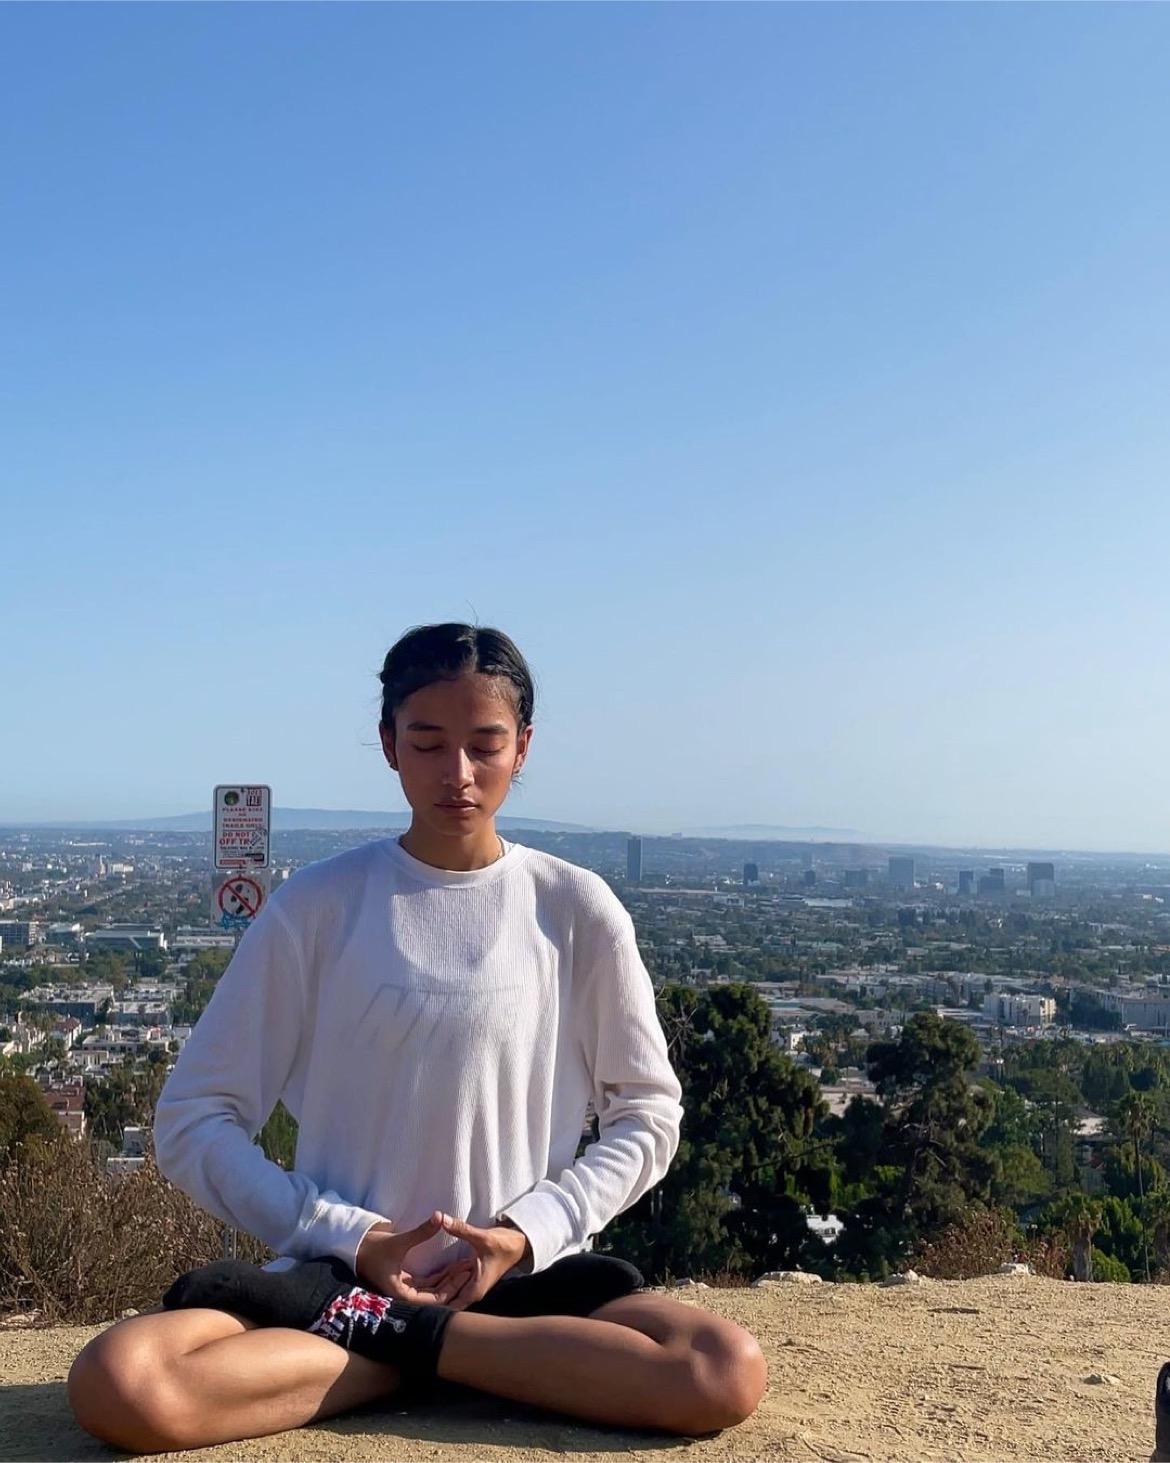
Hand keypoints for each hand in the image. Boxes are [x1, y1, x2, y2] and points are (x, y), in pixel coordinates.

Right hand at [354, 1212, 476, 1305]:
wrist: (355, 1246)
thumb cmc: (373, 1247)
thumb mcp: (399, 1241)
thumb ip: (421, 1232)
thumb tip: (439, 1216)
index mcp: (401, 1293)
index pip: (432, 1300)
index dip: (450, 1289)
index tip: (465, 1276)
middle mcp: (403, 1294)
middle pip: (434, 1296)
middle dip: (452, 1284)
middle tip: (470, 1270)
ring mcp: (404, 1288)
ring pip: (431, 1289)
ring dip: (447, 1280)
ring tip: (465, 1268)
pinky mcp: (404, 1280)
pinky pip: (426, 1282)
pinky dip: (438, 1277)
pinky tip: (452, 1268)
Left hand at [417, 1213, 529, 1310]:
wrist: (518, 1243)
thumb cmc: (504, 1243)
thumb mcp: (481, 1237)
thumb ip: (460, 1229)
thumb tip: (440, 1218)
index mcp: (474, 1289)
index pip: (448, 1306)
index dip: (430, 1305)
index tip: (412, 1302)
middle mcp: (471, 1290)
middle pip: (444, 1300)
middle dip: (426, 1297)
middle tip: (404, 1292)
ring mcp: (469, 1283)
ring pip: (445, 1289)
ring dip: (430, 1287)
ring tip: (407, 1285)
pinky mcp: (468, 1274)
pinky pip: (449, 1279)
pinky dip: (438, 1277)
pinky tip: (422, 1274)